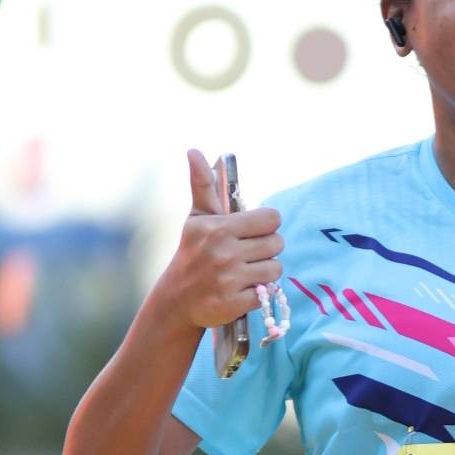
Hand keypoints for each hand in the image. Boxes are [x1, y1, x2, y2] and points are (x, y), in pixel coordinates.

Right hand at [154, 150, 285, 333]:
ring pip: (276, 269)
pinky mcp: (234, 304)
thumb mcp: (197, 218)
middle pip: (277, 244)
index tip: (252, 232)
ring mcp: (228, 279)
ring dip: (265, 273)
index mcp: (219, 227)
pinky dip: (257, 295)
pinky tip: (240, 290)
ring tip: (244, 273)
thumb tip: (194, 150)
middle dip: (266, 250)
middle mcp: (223, 252)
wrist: (176, 299)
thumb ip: (203, 184)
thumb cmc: (193, 252)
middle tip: (247, 255)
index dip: (266, 226)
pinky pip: (267, 294)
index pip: (272, 219)